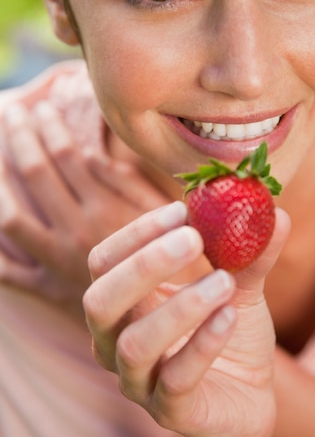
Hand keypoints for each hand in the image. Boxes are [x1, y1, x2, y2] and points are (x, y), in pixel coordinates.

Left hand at [0, 102, 168, 312]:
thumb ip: (130, 184)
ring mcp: (54, 263)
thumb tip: (96, 153)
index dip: (53, 128)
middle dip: (21, 138)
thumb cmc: (176, 267)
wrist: (168, 330)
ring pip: (12, 217)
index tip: (44, 106)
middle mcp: (74, 233)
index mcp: (105, 211)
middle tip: (12, 111)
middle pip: (36, 176)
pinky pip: (8, 272)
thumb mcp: (161, 218)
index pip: (68, 157)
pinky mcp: (46, 290)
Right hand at [83, 201, 290, 436]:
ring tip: (225, 281)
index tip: (182, 210)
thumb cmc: (228, 333)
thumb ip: (249, 253)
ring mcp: (140, 382)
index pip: (106, 262)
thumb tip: (277, 211)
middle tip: (193, 239)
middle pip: (101, 301)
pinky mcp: (171, 413)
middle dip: (143, 266)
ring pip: (136, 344)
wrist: (250, 398)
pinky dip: (203, 343)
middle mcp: (117, 343)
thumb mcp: (238, 288)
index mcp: (125, 304)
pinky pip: (176, 379)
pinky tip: (230, 316)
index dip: (137, 234)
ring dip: (181, 306)